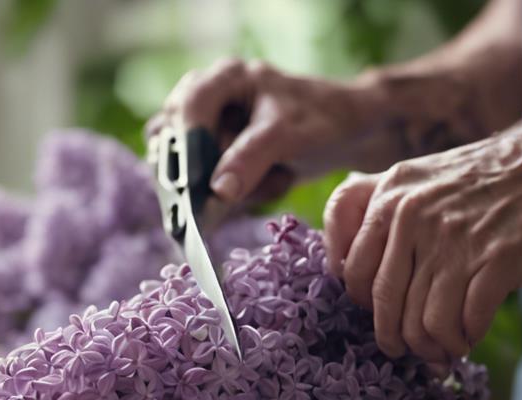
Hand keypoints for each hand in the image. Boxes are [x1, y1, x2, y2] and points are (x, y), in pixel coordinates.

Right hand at [145, 59, 387, 205]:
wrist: (345, 134)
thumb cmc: (320, 120)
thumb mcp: (288, 135)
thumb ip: (250, 158)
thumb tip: (217, 191)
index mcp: (223, 79)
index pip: (187, 109)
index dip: (188, 147)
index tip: (196, 186)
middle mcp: (205, 102)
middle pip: (176, 144)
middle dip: (206, 177)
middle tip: (230, 198)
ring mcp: (204, 134)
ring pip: (186, 173)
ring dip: (224, 190)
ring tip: (273, 179)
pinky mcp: (211, 162)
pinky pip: (203, 190)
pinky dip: (233, 198)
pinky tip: (270, 183)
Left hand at [323, 126, 521, 362]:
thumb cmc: (481, 179)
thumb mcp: (415, 177)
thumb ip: (370, 206)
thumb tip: (336, 259)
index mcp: (389, 196)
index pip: (352, 271)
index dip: (363, 304)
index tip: (379, 314)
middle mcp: (413, 216)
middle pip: (384, 303)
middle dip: (393, 338)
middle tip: (406, 350)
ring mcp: (455, 239)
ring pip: (422, 321)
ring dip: (432, 347)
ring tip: (443, 348)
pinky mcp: (498, 260)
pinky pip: (463, 322)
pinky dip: (464, 339)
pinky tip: (469, 335)